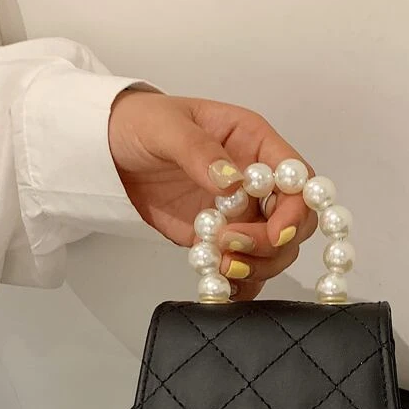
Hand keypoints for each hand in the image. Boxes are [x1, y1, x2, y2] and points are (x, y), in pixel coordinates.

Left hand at [108, 92, 316, 299]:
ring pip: (274, 252)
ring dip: (255, 267)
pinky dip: (239, 284)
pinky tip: (219, 284)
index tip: (275, 232)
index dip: (297, 210)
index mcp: (255, 144)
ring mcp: (241, 215)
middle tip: (230, 247)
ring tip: (218, 264)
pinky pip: (244, 268)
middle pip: (294, 224)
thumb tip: (232, 181)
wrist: (110, 150)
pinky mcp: (220, 241)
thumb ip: (199, 152)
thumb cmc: (141, 124)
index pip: (299, 180)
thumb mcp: (165, 128)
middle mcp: (257, 182)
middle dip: (272, 245)